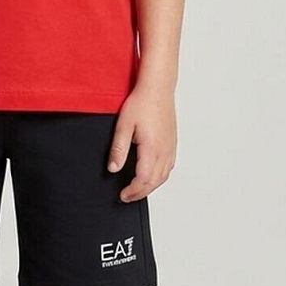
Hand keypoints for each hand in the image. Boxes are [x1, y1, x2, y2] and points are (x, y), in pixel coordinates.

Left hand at [107, 86, 176, 202]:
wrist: (157, 88)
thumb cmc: (142, 103)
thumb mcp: (123, 126)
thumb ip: (118, 149)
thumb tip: (113, 169)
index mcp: (152, 148)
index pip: (143, 179)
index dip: (133, 191)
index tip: (123, 195)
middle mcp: (164, 150)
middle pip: (155, 182)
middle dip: (141, 192)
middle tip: (127, 197)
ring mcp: (170, 147)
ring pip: (164, 176)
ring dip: (151, 186)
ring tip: (138, 189)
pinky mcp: (172, 142)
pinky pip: (169, 167)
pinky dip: (160, 176)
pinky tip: (152, 175)